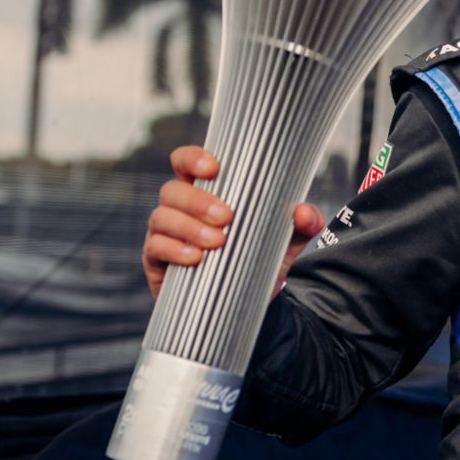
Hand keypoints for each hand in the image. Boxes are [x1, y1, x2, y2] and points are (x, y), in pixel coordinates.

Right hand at [143, 146, 323, 300]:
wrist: (249, 301)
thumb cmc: (260, 257)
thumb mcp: (286, 240)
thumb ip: (302, 224)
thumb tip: (304, 212)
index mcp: (206, 192)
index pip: (186, 163)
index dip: (192, 158)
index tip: (213, 167)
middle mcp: (180, 209)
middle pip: (172, 190)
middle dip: (197, 200)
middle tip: (227, 217)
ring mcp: (165, 234)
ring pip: (161, 217)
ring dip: (188, 226)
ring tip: (218, 241)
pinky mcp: (157, 261)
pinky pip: (155, 248)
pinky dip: (174, 250)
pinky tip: (196, 258)